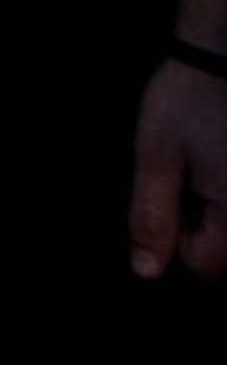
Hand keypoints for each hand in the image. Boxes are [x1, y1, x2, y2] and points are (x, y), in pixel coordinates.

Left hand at [132, 56, 226, 279]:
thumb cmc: (193, 93)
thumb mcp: (156, 153)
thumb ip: (151, 215)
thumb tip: (146, 271)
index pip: (206, 265)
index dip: (177, 235)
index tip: (175, 190)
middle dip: (207, 223)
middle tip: (198, 173)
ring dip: (223, 209)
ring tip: (216, 162)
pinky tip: (226, 156)